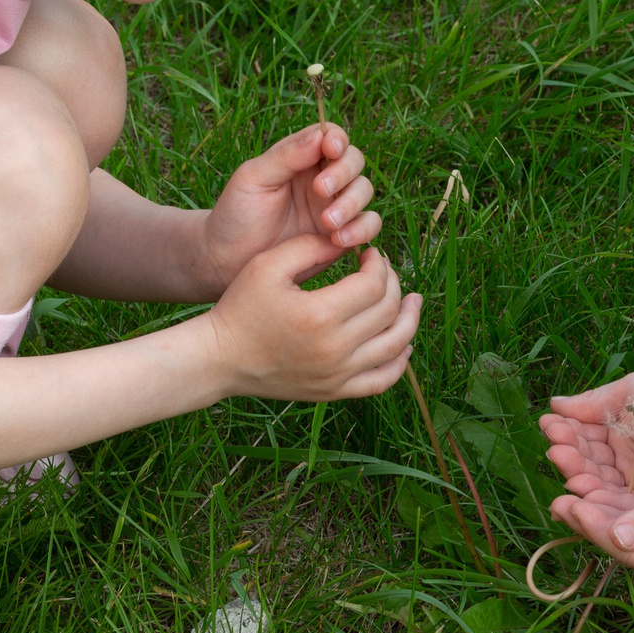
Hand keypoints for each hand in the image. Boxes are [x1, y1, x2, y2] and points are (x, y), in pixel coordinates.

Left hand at [195, 123, 380, 292]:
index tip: (330, 149)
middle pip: (354, 162)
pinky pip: (368, 226)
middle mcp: (323, 179)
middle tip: (321, 191)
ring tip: (327, 223)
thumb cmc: (236, 214)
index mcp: (302, 158)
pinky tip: (338, 239)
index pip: (332, 137)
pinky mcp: (342, 235)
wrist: (229, 261)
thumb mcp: (254, 178)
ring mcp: (335, 207)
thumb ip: (286, 156)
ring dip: (352, 204)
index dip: (337, 140)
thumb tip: (321, 136)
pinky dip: (362, 230)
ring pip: (364, 192)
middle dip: (343, 174)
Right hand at [204, 234, 420, 401]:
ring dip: (409, 319)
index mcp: (319, 314)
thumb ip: (311, 246)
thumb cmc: (241, 307)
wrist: (221, 358)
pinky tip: (404, 342)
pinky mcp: (335, 391)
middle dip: (393, 283)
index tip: (370, 254)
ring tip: (412, 300)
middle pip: (388, 310)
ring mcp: (338, 375)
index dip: (379, 263)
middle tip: (382, 271)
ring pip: (396, 345)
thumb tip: (351, 241)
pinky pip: (383, 380)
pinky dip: (401, 362)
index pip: (374, 284)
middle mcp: (335, 349)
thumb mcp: (269, 265)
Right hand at [538, 373, 633, 503]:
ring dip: (578, 475)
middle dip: (569, 456)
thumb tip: (554, 405)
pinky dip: (598, 497)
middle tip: (556, 450)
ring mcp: (633, 483)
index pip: (582, 437)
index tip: (549, 426)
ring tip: (565, 465)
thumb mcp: (630, 395)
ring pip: (598, 484)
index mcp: (614, 433)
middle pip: (586, 463)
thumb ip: (593, 403)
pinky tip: (581, 487)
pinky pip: (618, 504)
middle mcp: (619, 461)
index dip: (565, 433)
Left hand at [545, 444, 633, 587]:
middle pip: (620, 543)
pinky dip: (612, 500)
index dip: (594, 527)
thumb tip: (616, 536)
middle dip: (588, 521)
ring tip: (566, 493)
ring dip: (596, 509)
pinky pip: (633, 514)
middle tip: (557, 501)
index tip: (569, 504)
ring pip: (623, 527)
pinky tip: (592, 487)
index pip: (626, 550)